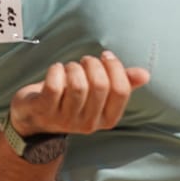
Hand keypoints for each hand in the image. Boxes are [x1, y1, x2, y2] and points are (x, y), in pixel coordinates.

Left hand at [8, 52, 149, 137]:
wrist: (34, 117)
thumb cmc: (70, 98)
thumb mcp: (97, 94)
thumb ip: (122, 84)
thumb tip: (145, 75)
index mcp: (106, 119)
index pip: (121, 91)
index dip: (115, 67)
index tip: (106, 56)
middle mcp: (88, 124)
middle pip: (100, 85)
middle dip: (93, 64)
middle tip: (85, 61)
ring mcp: (65, 120)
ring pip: (78, 85)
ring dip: (74, 67)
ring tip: (70, 68)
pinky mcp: (44, 111)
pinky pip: (55, 85)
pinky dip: (56, 70)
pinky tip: (56, 70)